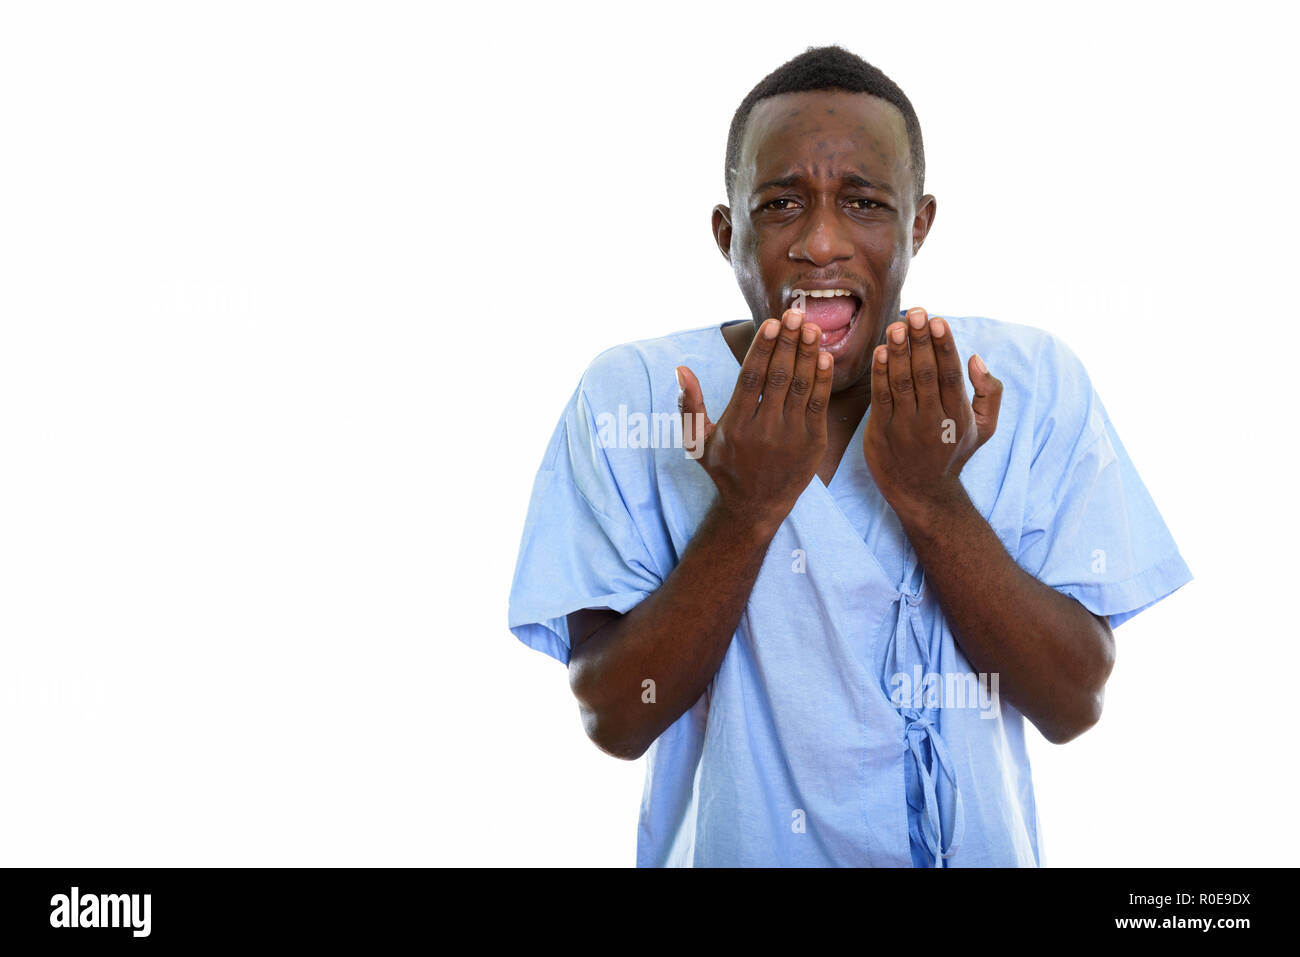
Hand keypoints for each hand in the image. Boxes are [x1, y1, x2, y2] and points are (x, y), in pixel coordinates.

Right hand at [677, 309, 833, 529]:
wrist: (757, 506)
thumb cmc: (725, 469)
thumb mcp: (698, 441)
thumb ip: (689, 405)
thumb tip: (681, 370)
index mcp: (736, 424)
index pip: (751, 377)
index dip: (763, 348)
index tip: (772, 323)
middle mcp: (764, 429)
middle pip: (779, 376)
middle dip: (789, 342)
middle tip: (797, 314)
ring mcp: (791, 436)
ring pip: (801, 386)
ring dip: (808, 354)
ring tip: (812, 327)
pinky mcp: (813, 442)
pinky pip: (819, 404)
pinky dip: (822, 379)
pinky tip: (824, 356)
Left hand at [864, 307, 1001, 518]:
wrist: (923, 493)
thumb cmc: (952, 453)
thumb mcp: (984, 428)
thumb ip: (989, 391)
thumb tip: (976, 358)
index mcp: (958, 413)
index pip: (950, 372)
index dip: (943, 344)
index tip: (936, 319)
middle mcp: (933, 419)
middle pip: (926, 372)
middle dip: (920, 340)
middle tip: (914, 312)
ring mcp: (906, 426)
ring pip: (902, 382)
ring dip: (898, 351)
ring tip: (894, 327)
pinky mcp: (882, 431)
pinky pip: (881, 398)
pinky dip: (879, 374)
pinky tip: (878, 352)